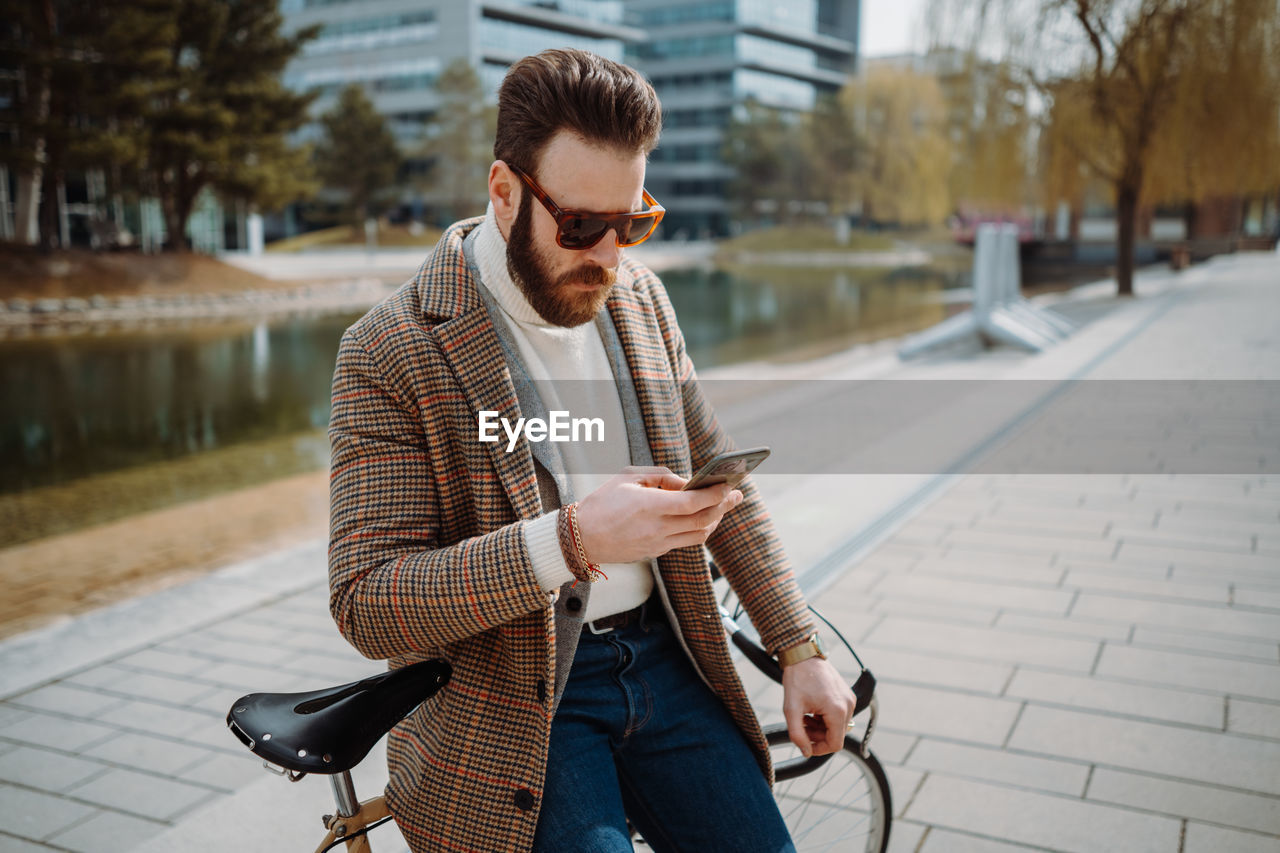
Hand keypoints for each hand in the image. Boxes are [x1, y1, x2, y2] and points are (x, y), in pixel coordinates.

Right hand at [574, 466, 742, 563]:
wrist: (580, 538)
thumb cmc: (602, 503)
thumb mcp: (628, 477)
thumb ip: (661, 476)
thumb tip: (687, 482)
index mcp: (650, 506)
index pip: (693, 502)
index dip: (715, 494)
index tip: (728, 484)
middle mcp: (657, 528)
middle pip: (703, 520)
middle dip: (724, 506)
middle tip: (737, 494)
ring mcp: (658, 544)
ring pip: (699, 535)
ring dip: (715, 520)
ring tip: (723, 505)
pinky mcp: (656, 553)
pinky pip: (685, 541)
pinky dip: (698, 529)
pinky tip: (702, 517)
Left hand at [781, 656, 856, 757]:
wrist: (803, 656)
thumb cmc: (797, 679)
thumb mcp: (791, 710)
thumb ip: (797, 735)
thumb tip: (806, 752)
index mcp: (837, 711)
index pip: (835, 744)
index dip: (819, 749)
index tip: (806, 745)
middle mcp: (848, 706)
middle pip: (836, 735)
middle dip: (818, 736)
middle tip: (801, 727)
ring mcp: (849, 699)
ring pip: (837, 726)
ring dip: (820, 727)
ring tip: (805, 717)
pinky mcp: (847, 695)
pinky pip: (839, 715)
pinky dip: (825, 717)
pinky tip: (812, 709)